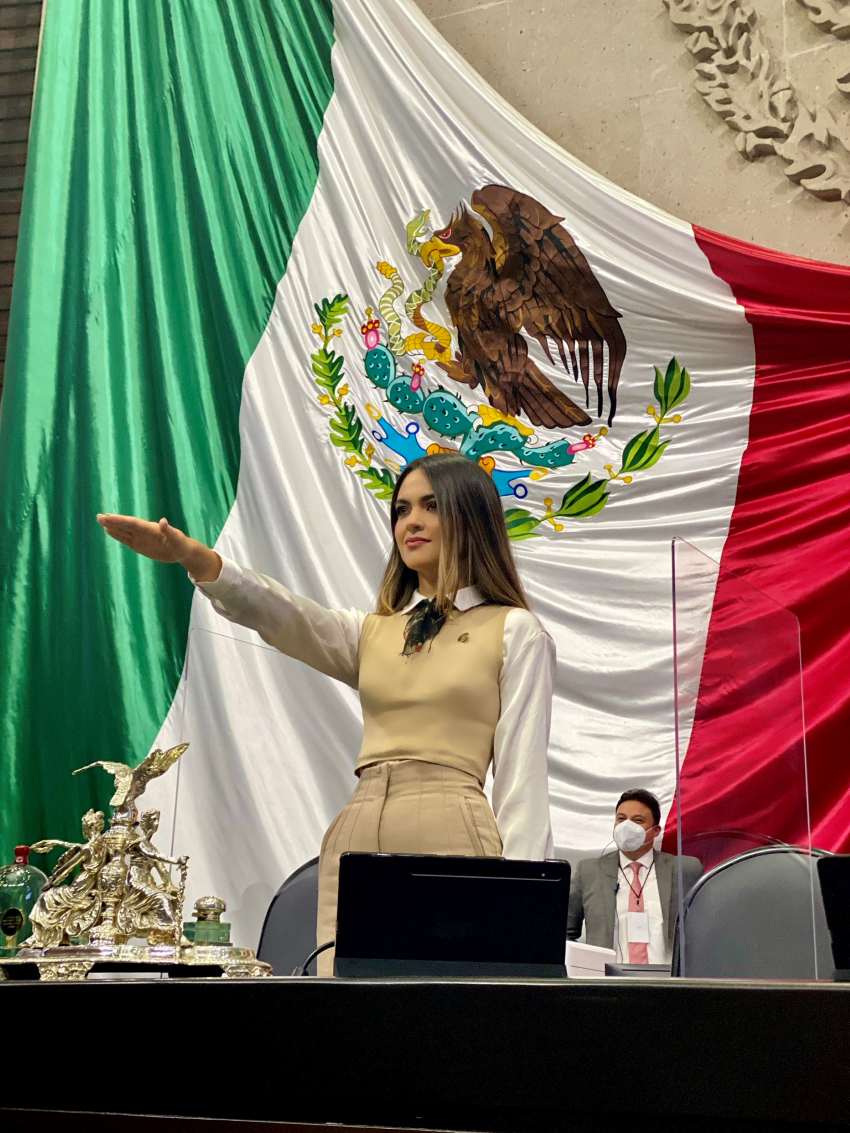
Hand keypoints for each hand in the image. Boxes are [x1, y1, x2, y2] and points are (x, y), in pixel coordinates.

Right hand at [96, 513, 220, 579]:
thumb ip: (169, 531)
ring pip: (124, 531)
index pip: (132, 523)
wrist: (183, 551)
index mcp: (150, 528)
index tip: (108, 517)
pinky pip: (126, 539)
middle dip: (112, 521)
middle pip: (125, 525)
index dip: (120, 520)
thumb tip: (163, 521)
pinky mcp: (140, 545)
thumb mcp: (177, 539)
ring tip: (101, 521)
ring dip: (112, 527)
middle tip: (98, 516)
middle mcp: (144, 531)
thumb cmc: (181, 544)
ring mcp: (141, 538)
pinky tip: (109, 532)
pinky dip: (117, 535)